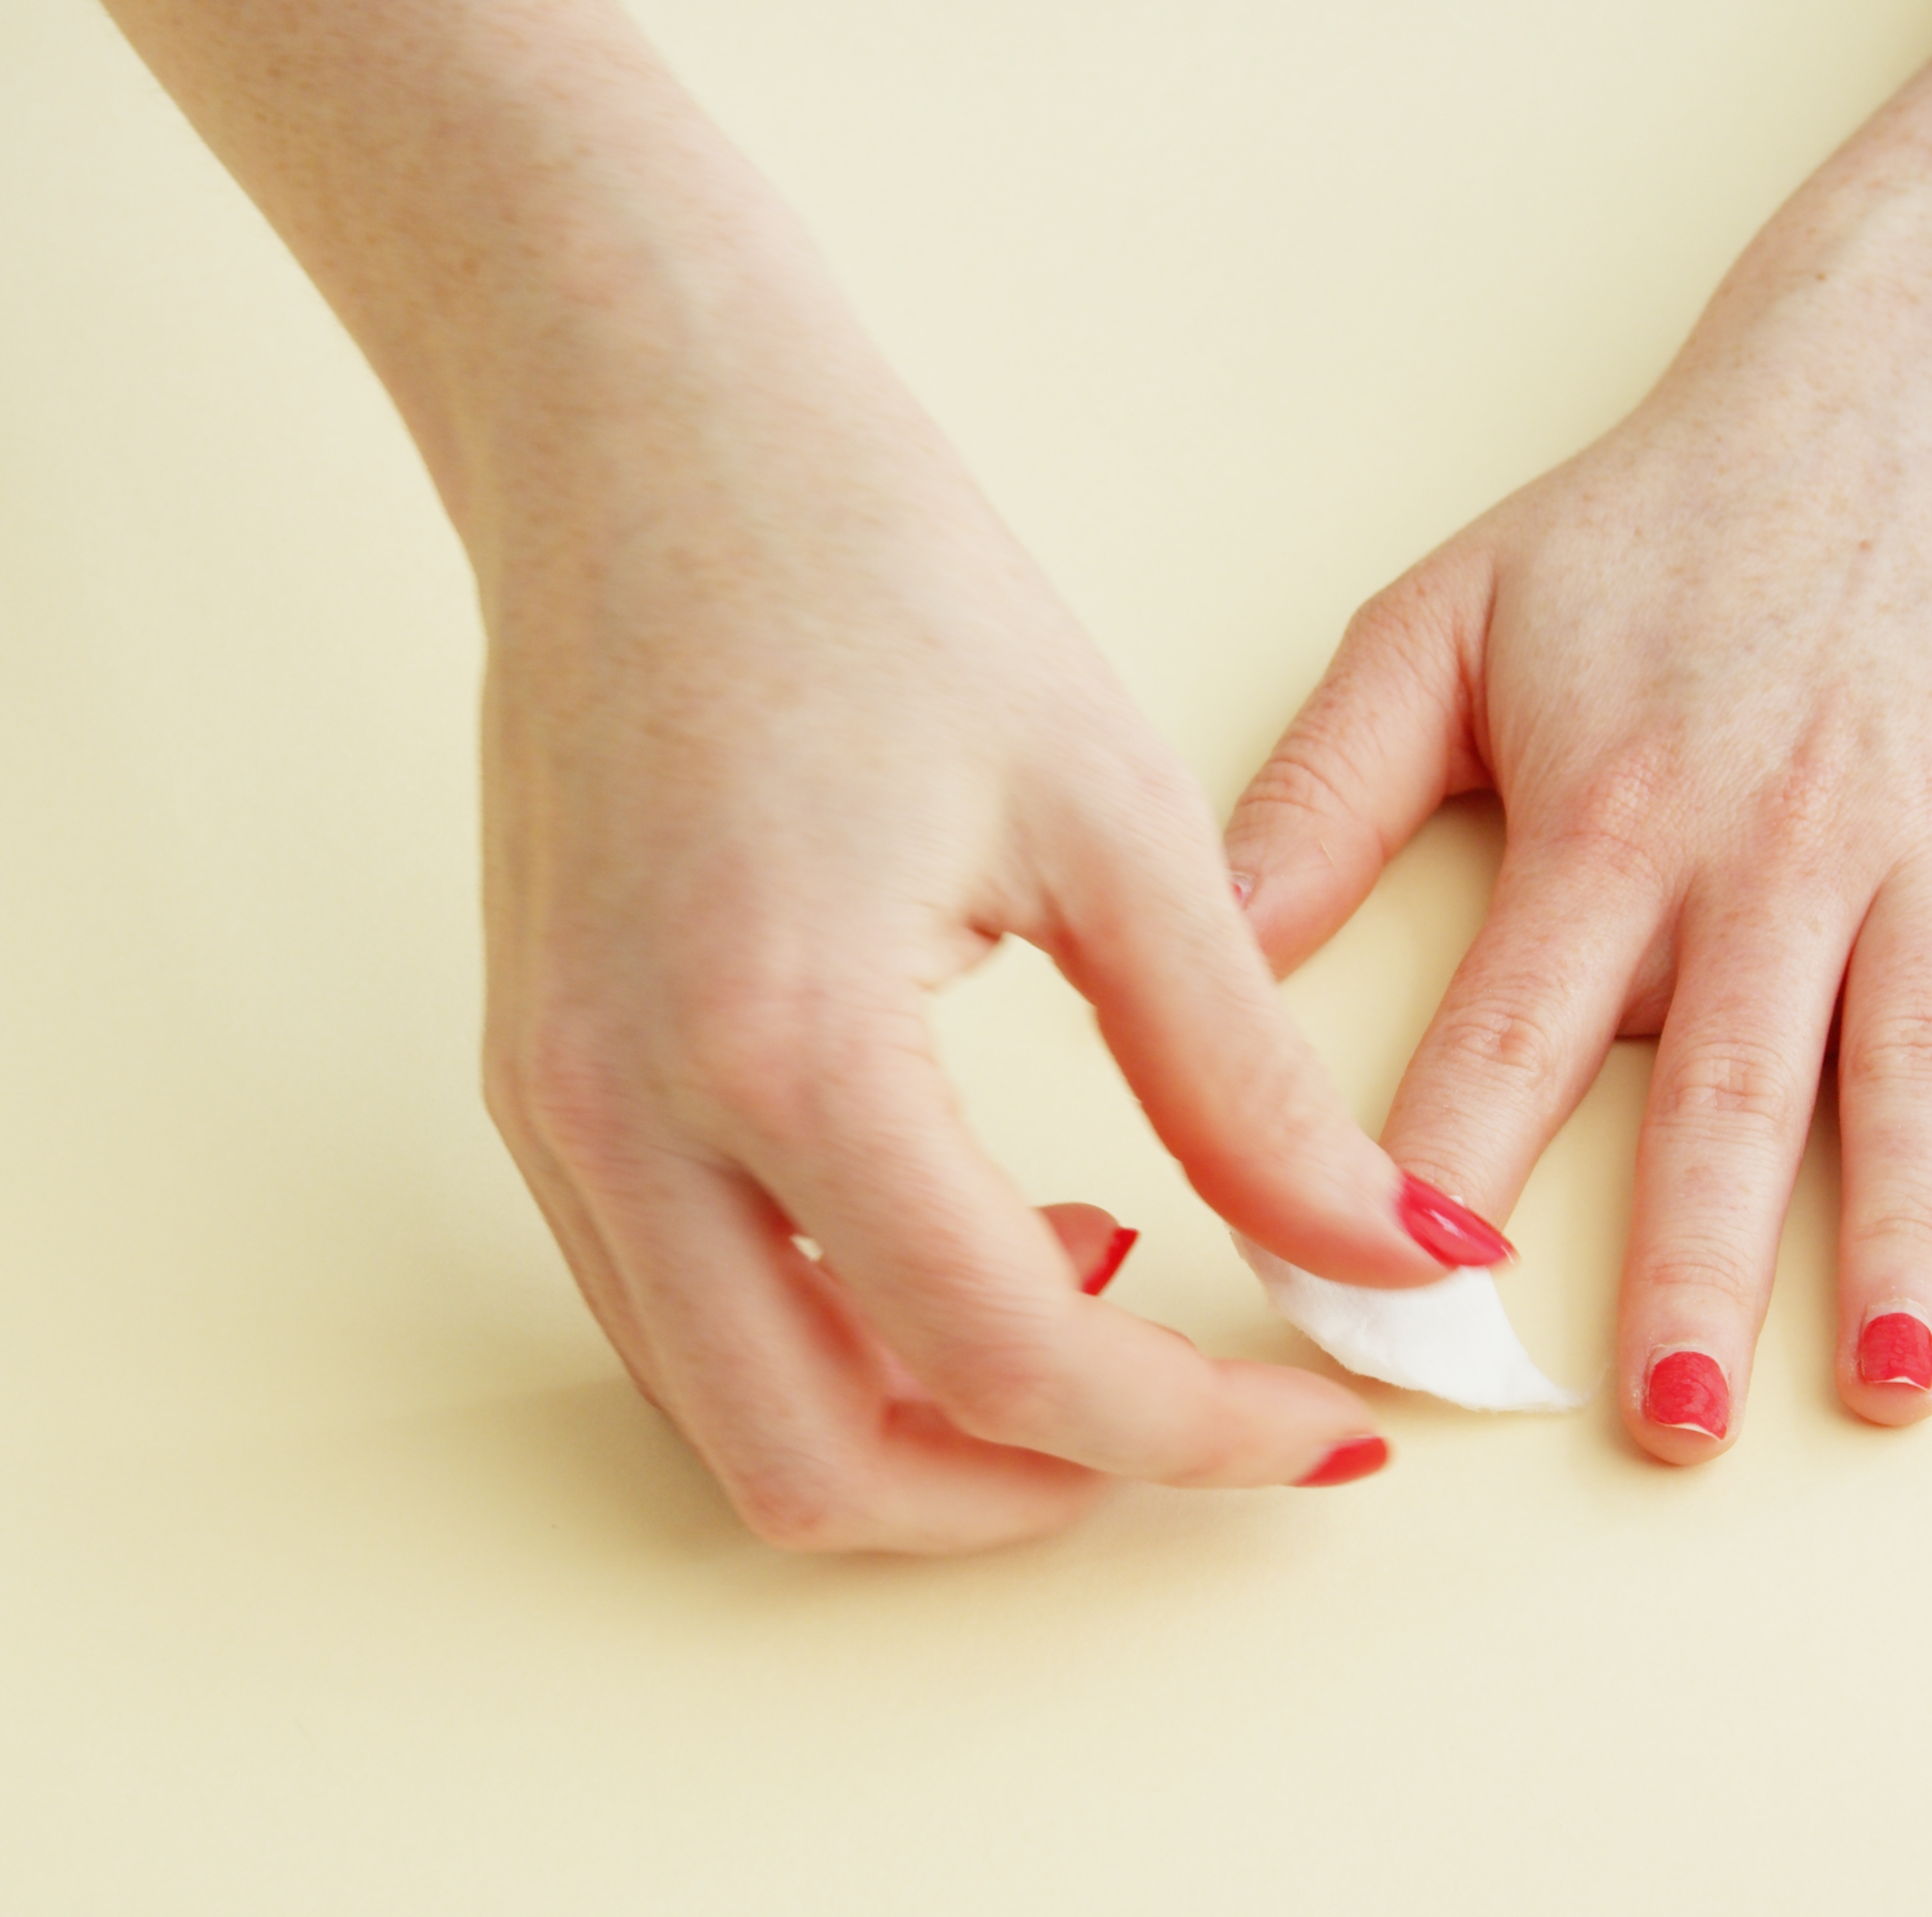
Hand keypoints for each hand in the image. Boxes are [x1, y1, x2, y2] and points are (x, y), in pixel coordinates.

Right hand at [467, 242, 1485, 1550]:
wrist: (642, 433)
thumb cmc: (872, 574)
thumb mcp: (1111, 821)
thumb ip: (1249, 1077)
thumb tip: (1395, 1253)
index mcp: (787, 1047)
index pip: (1010, 1363)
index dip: (1193, 1437)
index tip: (1322, 1428)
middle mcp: (626, 1119)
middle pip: (820, 1476)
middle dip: (1031, 1499)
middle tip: (1196, 1419)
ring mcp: (553, 1114)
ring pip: (725, 1422)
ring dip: (920, 1428)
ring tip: (1098, 1290)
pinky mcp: (536, 1085)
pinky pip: (670, 1315)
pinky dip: (823, 1342)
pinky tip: (960, 1226)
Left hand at [1223, 198, 1931, 1463]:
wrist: (1901, 369)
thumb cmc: (1653, 521)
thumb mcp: (1444, 624)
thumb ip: (1321, 800)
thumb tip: (1192, 952)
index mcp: (1602, 810)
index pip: (1505, 1035)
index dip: (1442, 1183)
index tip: (1391, 1315)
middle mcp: (1771, 841)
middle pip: (1720, 1086)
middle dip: (1691, 1259)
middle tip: (1662, 1418)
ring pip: (1913, 1070)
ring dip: (1904, 1235)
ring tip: (1888, 1383)